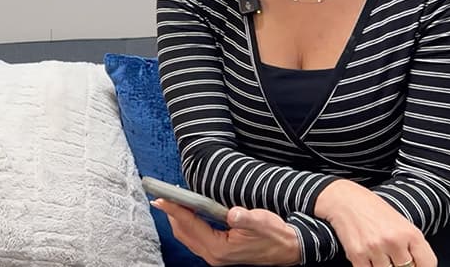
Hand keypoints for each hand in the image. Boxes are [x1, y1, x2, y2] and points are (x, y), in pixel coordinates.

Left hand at [153, 199, 299, 265]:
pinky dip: (187, 224)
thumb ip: (246, 218)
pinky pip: (194, 238)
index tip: (161, 198)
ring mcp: (215, 256)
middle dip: (172, 214)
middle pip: (183, 232)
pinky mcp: (218, 253)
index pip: (190, 225)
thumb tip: (233, 213)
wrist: (288, 249)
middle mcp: (214, 255)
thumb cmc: (275, 235)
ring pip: (186, 236)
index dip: (174, 210)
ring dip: (178, 219)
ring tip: (171, 201)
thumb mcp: (261, 222)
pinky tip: (187, 212)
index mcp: (220, 248)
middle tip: (162, 195)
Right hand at [315, 180, 436, 266]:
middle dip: (399, 265)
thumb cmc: (373, 209)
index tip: (415, 266)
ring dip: (383, 266)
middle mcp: (394, 241)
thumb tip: (415, 266)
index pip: (428, 264)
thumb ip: (411, 246)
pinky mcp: (357, 254)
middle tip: (391, 255)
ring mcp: (375, 248)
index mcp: (410, 233)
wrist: (344, 199)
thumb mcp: (400, 223)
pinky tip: (367, 256)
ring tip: (377, 252)